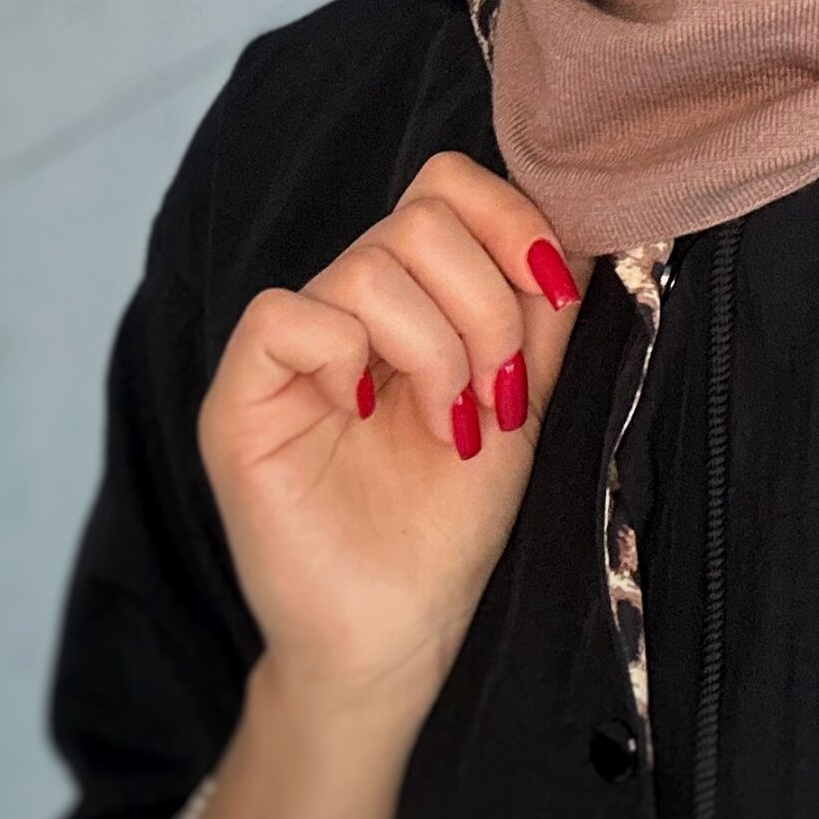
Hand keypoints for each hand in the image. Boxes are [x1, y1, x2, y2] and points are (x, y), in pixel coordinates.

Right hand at [196, 150, 591, 726]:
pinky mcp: (239, 399)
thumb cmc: (452, 523)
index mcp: (412, 294)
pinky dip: (346, 355)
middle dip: (487, 303)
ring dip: (436, 346)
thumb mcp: (522, 397)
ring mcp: (289, 350)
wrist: (400, 634)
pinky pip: (284, 316)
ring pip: (367, 265)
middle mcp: (346, 305)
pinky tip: (365, 412)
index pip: (447, 185)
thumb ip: (541, 312)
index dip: (510, 220)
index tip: (554, 296)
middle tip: (496, 393)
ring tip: (449, 424)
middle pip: (420, 216)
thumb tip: (579, 227)